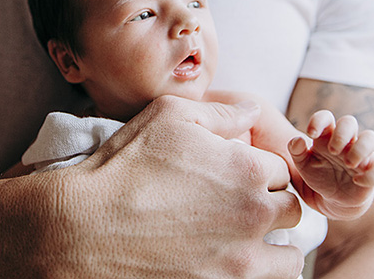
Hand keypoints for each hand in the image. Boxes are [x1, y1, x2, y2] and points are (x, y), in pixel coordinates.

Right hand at [67, 95, 305, 277]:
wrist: (83, 229)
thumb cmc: (125, 167)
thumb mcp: (169, 117)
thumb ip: (221, 113)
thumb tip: (254, 110)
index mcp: (247, 169)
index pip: (280, 169)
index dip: (258, 169)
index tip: (234, 176)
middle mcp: (253, 215)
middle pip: (290, 210)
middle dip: (270, 205)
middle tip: (237, 206)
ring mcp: (241, 260)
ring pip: (289, 257)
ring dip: (274, 246)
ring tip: (244, 241)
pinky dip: (259, 274)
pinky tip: (232, 263)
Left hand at [288, 110, 373, 219]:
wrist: (331, 199)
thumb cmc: (318, 175)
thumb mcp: (303, 165)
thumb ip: (297, 152)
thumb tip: (296, 140)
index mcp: (327, 136)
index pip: (326, 117)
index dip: (319, 120)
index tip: (311, 134)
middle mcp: (346, 141)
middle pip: (349, 122)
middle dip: (341, 134)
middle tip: (332, 151)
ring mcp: (361, 155)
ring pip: (370, 138)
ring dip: (360, 148)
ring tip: (348, 163)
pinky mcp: (372, 172)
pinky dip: (370, 174)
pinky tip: (357, 181)